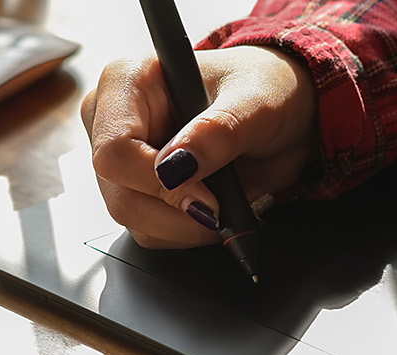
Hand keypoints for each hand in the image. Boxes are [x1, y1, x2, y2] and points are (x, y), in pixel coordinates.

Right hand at [82, 46, 316, 247]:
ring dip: (186, 225)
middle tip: (223, 205)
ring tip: (223, 198)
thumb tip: (175, 167)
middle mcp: (113, 119)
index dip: (158, 182)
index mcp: (129, 80)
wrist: (283, 111)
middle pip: (119, 194)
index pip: (115, 150)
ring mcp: (122, 159)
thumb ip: (218, 132)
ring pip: (133, 220)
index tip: (207, 196)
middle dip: (177, 212)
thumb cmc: (265, 89)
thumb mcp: (256, 103)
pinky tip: (212, 205)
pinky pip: (149, 231)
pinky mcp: (136, 188)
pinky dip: (186, 230)